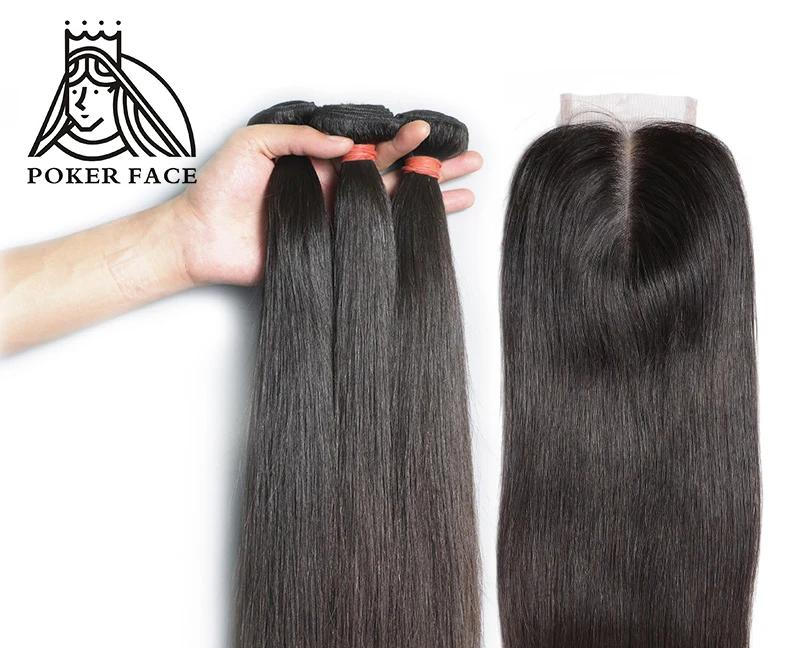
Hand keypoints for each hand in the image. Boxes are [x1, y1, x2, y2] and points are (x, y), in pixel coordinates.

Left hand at [171, 121, 482, 287]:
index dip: (403, 139)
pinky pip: (375, 242)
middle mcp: (336, 191)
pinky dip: (404, 237)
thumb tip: (346, 143)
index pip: (373, 147)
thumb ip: (300, 137)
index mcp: (321, 162)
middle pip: (397, 175)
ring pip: (394, 208)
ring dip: (430, 200)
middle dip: (434, 167)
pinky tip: (430, 231)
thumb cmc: (220, 189)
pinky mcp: (335, 250)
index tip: (427, 131)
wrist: (201, 237)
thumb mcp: (255, 144)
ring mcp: (338, 222)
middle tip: (470, 160)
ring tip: (466, 192)